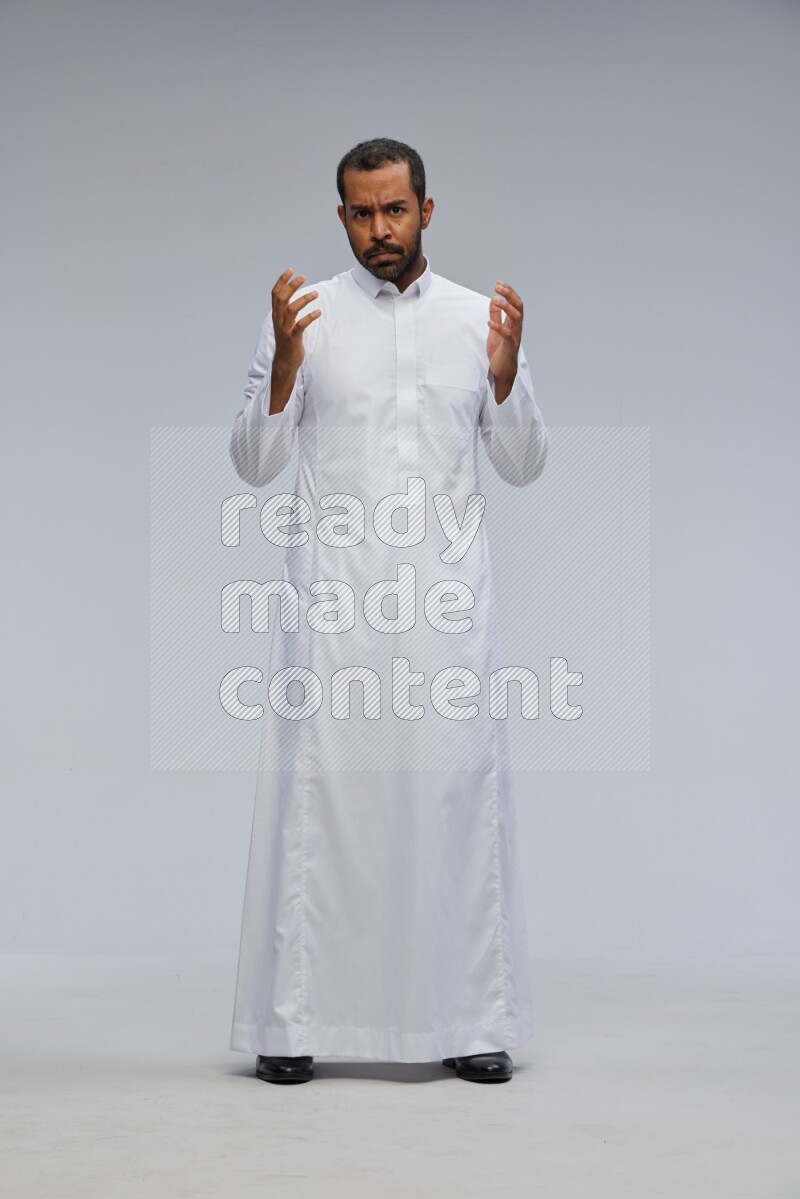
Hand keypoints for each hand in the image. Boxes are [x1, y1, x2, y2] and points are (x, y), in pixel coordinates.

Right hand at [272, 268, 320, 374]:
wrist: (285, 361)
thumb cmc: (288, 341)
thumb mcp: (284, 323)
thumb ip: (286, 311)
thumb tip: (291, 296)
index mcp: (276, 315)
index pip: (275, 294)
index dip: (281, 281)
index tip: (290, 270)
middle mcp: (278, 320)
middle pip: (282, 298)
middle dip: (292, 286)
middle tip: (303, 277)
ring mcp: (285, 329)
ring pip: (291, 309)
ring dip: (304, 299)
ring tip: (316, 294)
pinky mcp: (293, 338)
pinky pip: (301, 325)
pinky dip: (310, 317)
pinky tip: (319, 312)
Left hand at [487, 280, 522, 398]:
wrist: (502, 371)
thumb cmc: (500, 351)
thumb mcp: (495, 330)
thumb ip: (496, 316)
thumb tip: (493, 299)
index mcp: (513, 323)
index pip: (515, 303)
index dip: (508, 292)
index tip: (498, 283)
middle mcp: (517, 328)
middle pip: (519, 306)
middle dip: (509, 295)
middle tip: (498, 287)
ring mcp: (514, 337)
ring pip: (516, 317)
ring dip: (507, 307)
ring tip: (496, 299)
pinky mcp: (509, 347)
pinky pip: (507, 335)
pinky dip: (499, 328)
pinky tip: (489, 323)